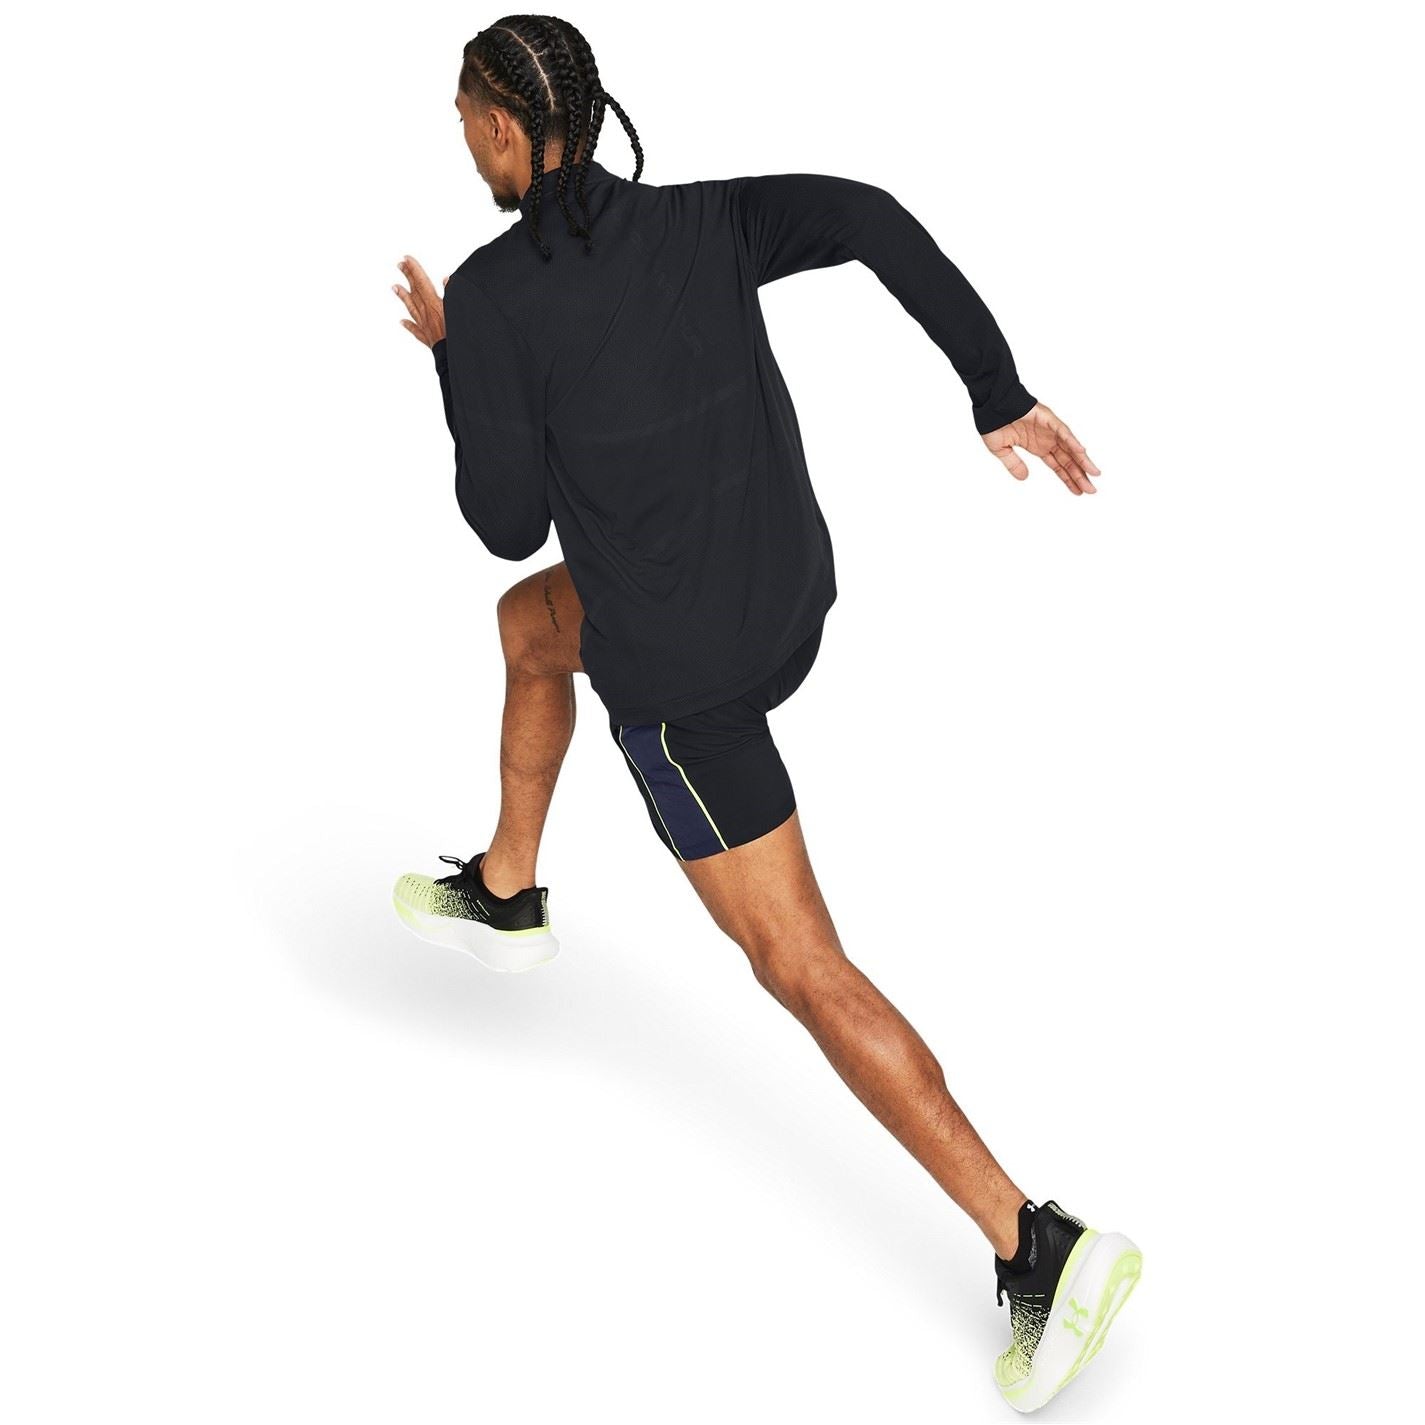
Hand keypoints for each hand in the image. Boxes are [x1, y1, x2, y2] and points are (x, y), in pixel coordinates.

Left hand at [392, 255, 448, 348]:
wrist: (453, 356)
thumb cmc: (457, 334)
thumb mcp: (458, 310)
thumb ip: (451, 294)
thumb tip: (447, 280)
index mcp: (434, 305)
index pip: (422, 282)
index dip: (414, 270)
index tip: (406, 259)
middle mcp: (426, 314)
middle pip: (415, 291)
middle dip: (408, 277)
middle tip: (400, 265)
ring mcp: (425, 326)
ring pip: (411, 308)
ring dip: (403, 296)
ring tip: (395, 287)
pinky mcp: (426, 338)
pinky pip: (415, 330)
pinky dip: (408, 324)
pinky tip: (402, 322)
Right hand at [982, 402, 1100, 494]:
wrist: (989, 405)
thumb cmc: (993, 422)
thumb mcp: (1001, 451)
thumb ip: (1014, 464)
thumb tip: (1024, 478)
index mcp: (1037, 446)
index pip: (1057, 466)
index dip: (1067, 479)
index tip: (1078, 491)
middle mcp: (1047, 439)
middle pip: (1067, 460)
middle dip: (1079, 475)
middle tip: (1091, 490)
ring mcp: (1049, 430)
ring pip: (1070, 447)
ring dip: (1082, 460)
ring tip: (1093, 474)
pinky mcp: (1048, 419)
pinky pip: (1063, 431)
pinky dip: (1072, 441)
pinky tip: (1081, 452)